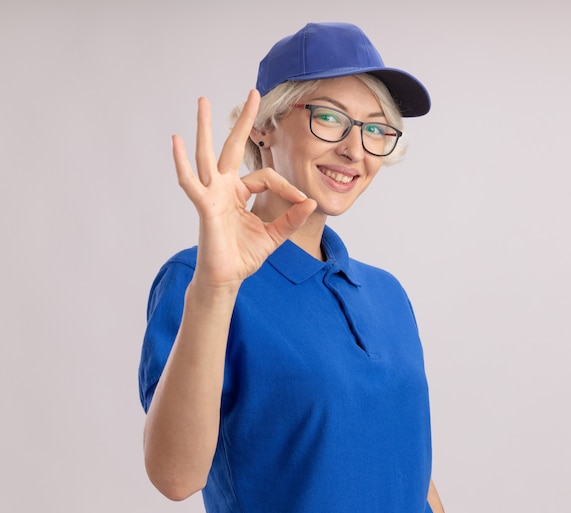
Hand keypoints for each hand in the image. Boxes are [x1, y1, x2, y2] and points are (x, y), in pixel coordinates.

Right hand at [171, 90, 316, 289]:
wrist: (227, 278)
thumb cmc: (244, 256)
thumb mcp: (274, 235)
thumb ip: (291, 219)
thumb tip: (310, 202)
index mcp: (239, 193)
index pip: (266, 177)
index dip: (286, 187)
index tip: (301, 202)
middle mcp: (224, 188)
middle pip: (232, 147)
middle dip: (243, 121)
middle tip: (253, 93)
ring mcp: (212, 195)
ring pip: (207, 155)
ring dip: (205, 128)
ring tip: (202, 101)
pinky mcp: (204, 206)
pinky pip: (191, 182)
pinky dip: (182, 163)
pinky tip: (177, 140)